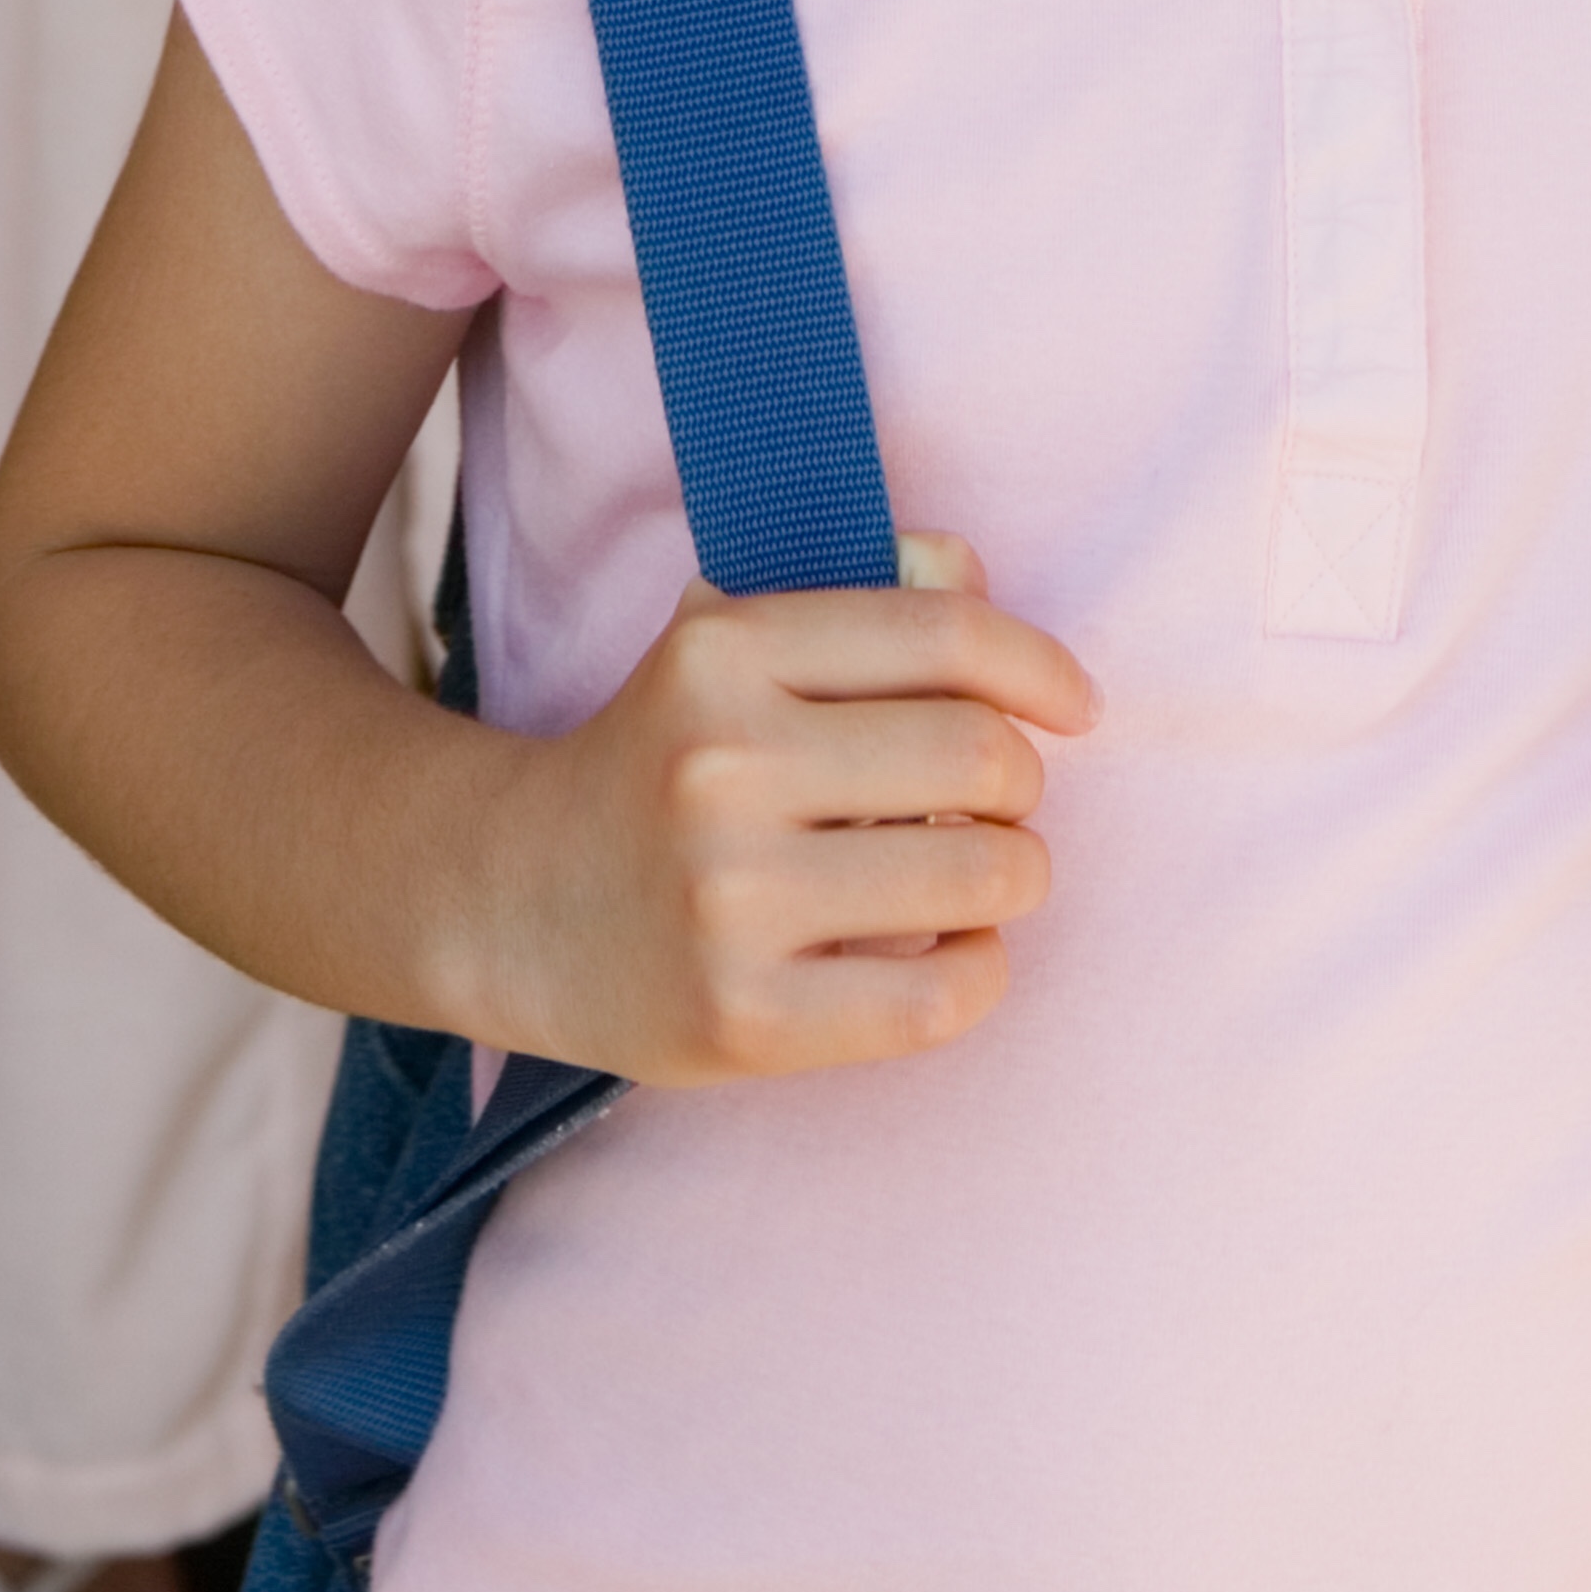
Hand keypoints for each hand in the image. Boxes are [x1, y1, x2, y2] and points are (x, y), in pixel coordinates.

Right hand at [474, 531, 1093, 1087]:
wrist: (517, 902)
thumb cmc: (661, 763)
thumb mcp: (726, 650)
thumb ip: (858, 600)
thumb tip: (974, 572)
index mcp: (721, 651)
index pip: (943, 633)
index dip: (1039, 665)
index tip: (1073, 705)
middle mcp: (721, 766)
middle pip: (980, 754)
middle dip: (1020, 781)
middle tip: (993, 802)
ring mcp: (729, 901)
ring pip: (980, 875)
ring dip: (1014, 873)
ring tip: (977, 874)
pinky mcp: (745, 1019)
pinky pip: (941, 996)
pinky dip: (982, 969)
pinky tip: (954, 950)